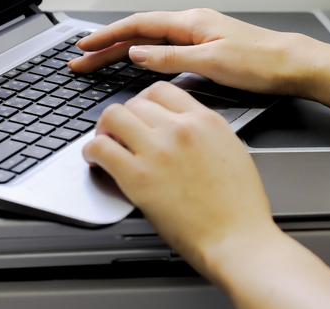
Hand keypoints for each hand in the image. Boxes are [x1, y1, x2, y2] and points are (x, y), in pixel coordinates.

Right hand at [71, 8, 329, 103]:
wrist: (296, 66)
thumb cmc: (262, 63)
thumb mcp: (212, 63)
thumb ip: (170, 58)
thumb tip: (137, 54)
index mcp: (190, 22)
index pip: (137, 26)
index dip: (107, 37)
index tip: (84, 47)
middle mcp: (192, 24)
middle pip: (139, 33)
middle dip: (107, 46)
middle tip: (80, 61)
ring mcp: (199, 35)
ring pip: (150, 41)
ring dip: (122, 51)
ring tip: (98, 61)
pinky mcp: (207, 48)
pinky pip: (164, 48)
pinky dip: (143, 55)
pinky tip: (136, 63)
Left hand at [81, 81, 279, 278]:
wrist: (236, 238)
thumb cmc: (239, 206)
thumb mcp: (231, 150)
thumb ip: (203, 132)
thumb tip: (181, 128)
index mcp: (204, 120)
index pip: (161, 90)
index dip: (143, 101)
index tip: (138, 113)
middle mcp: (179, 128)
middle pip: (135, 102)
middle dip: (125, 117)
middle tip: (120, 132)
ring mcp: (157, 150)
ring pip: (113, 116)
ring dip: (104, 128)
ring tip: (105, 143)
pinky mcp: (137, 176)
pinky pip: (100, 148)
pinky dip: (91, 151)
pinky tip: (96, 161)